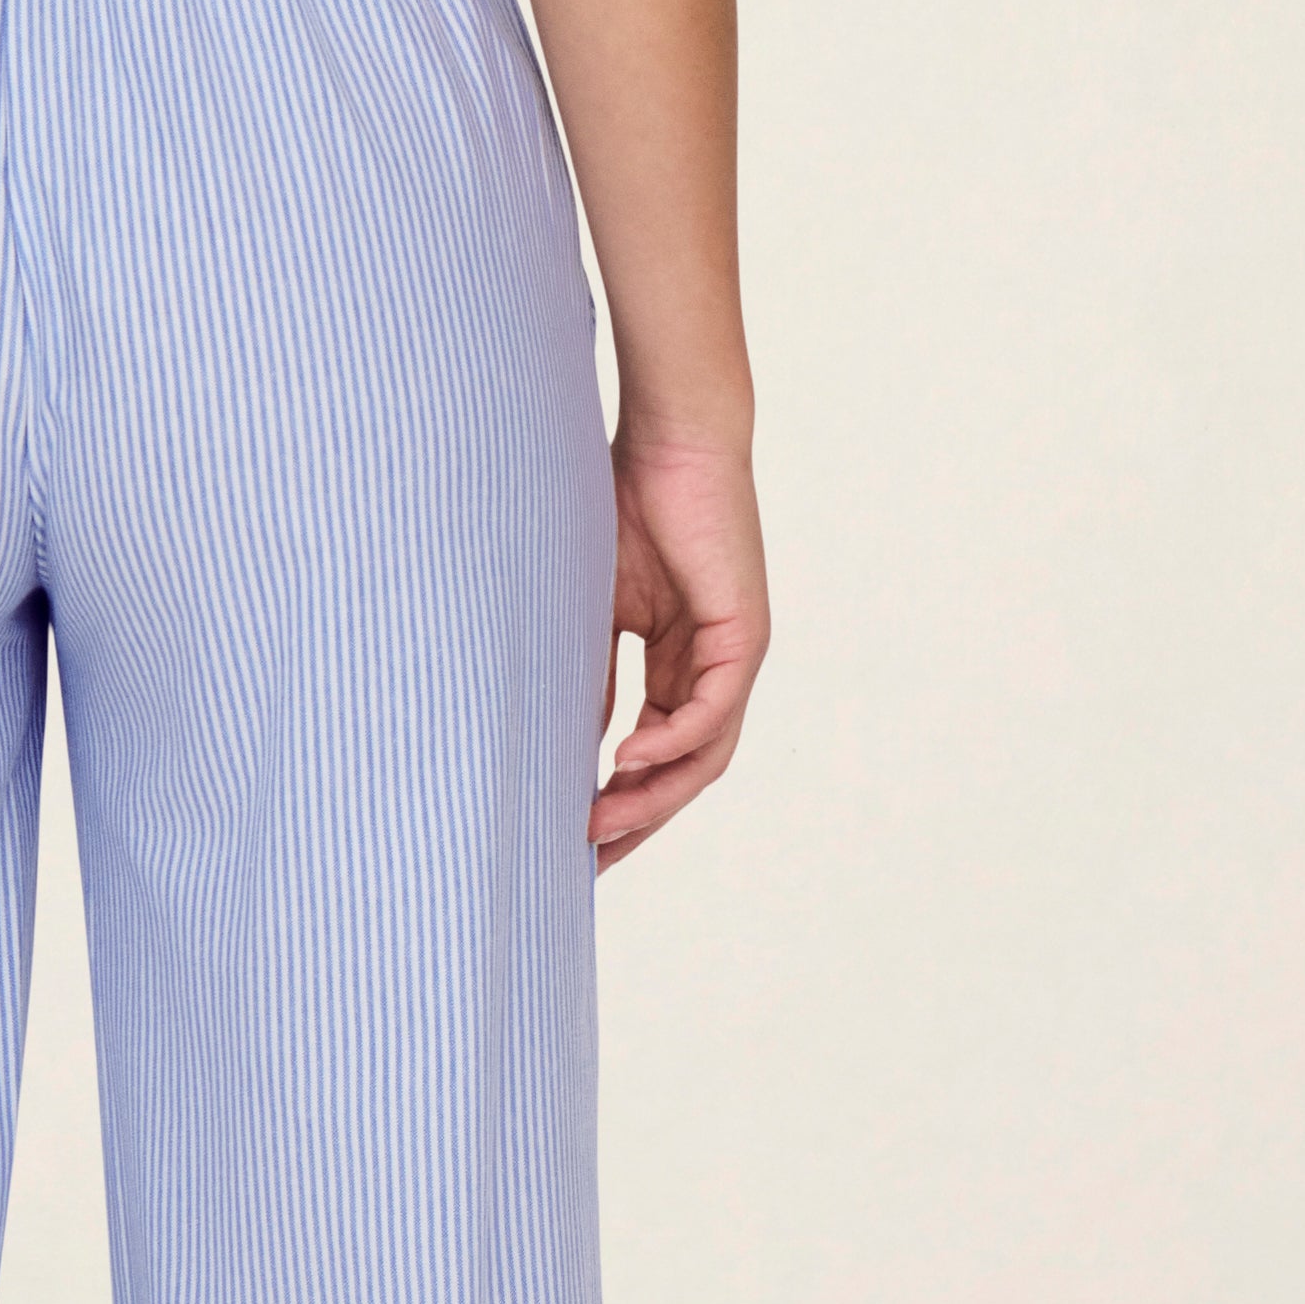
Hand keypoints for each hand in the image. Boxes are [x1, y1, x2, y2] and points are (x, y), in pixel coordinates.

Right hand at [594, 424, 765, 866]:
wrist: (668, 440)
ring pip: (702, 756)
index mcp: (679, 664)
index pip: (654, 754)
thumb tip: (561, 741)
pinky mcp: (743, 637)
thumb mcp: (592, 607)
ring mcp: (733, 656)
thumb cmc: (624, 504)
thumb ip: (586, 672)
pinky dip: (670, 744)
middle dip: (636, 820)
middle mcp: (713, 670)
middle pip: (683, 773)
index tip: (570, 842)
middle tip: (586, 862)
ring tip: (598, 825)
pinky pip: (711, 712)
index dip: (618, 802)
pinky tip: (623, 763)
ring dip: (651, 796)